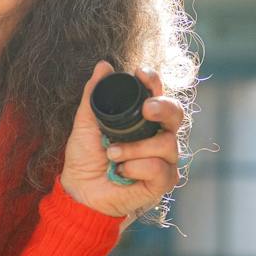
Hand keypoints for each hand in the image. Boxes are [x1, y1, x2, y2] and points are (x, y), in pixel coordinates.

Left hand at [59, 62, 184, 219]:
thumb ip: (93, 94)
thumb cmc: (85, 157)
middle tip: (147, 109)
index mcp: (143, 120)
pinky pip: (160, 168)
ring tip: (112, 153)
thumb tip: (103, 66)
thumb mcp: (85, 122)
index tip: (140, 73)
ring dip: (136, 147)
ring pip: (167, 143)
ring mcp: (163, 159)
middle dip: (164, 107)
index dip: (154, 81)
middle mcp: (158, 136)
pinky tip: (123, 172)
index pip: (157, 94)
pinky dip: (138, 167)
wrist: (79, 190)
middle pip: (176, 114)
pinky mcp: (163, 182)